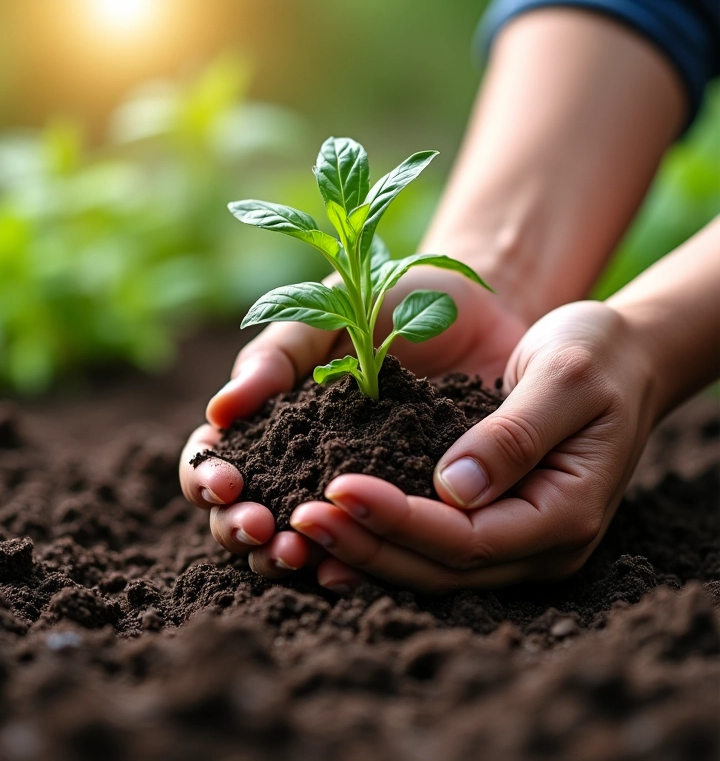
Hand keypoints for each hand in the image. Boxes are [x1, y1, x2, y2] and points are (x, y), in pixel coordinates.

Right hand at [179, 266, 526, 582]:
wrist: (470, 307)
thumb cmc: (383, 300)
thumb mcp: (324, 314)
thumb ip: (273, 358)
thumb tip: (219, 413)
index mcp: (269, 421)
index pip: (217, 461)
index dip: (207, 477)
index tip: (225, 481)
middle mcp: (300, 464)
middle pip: (245, 516)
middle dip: (241, 530)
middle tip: (259, 529)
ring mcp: (348, 492)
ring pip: (297, 542)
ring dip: (284, 557)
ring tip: (295, 553)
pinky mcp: (400, 507)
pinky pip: (367, 546)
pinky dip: (348, 564)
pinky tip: (345, 570)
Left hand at [287, 300, 659, 592]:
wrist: (621, 357)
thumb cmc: (599, 354)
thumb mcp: (566, 376)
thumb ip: (514, 434)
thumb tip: (453, 490)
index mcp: (565, 511)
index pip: (469, 539)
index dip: (401, 519)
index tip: (339, 487)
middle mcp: (541, 543)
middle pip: (441, 567)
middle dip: (368, 544)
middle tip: (300, 518)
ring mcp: (518, 540)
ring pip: (430, 568)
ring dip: (365, 550)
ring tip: (301, 530)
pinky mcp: (494, 522)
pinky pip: (432, 546)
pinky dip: (382, 539)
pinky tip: (335, 531)